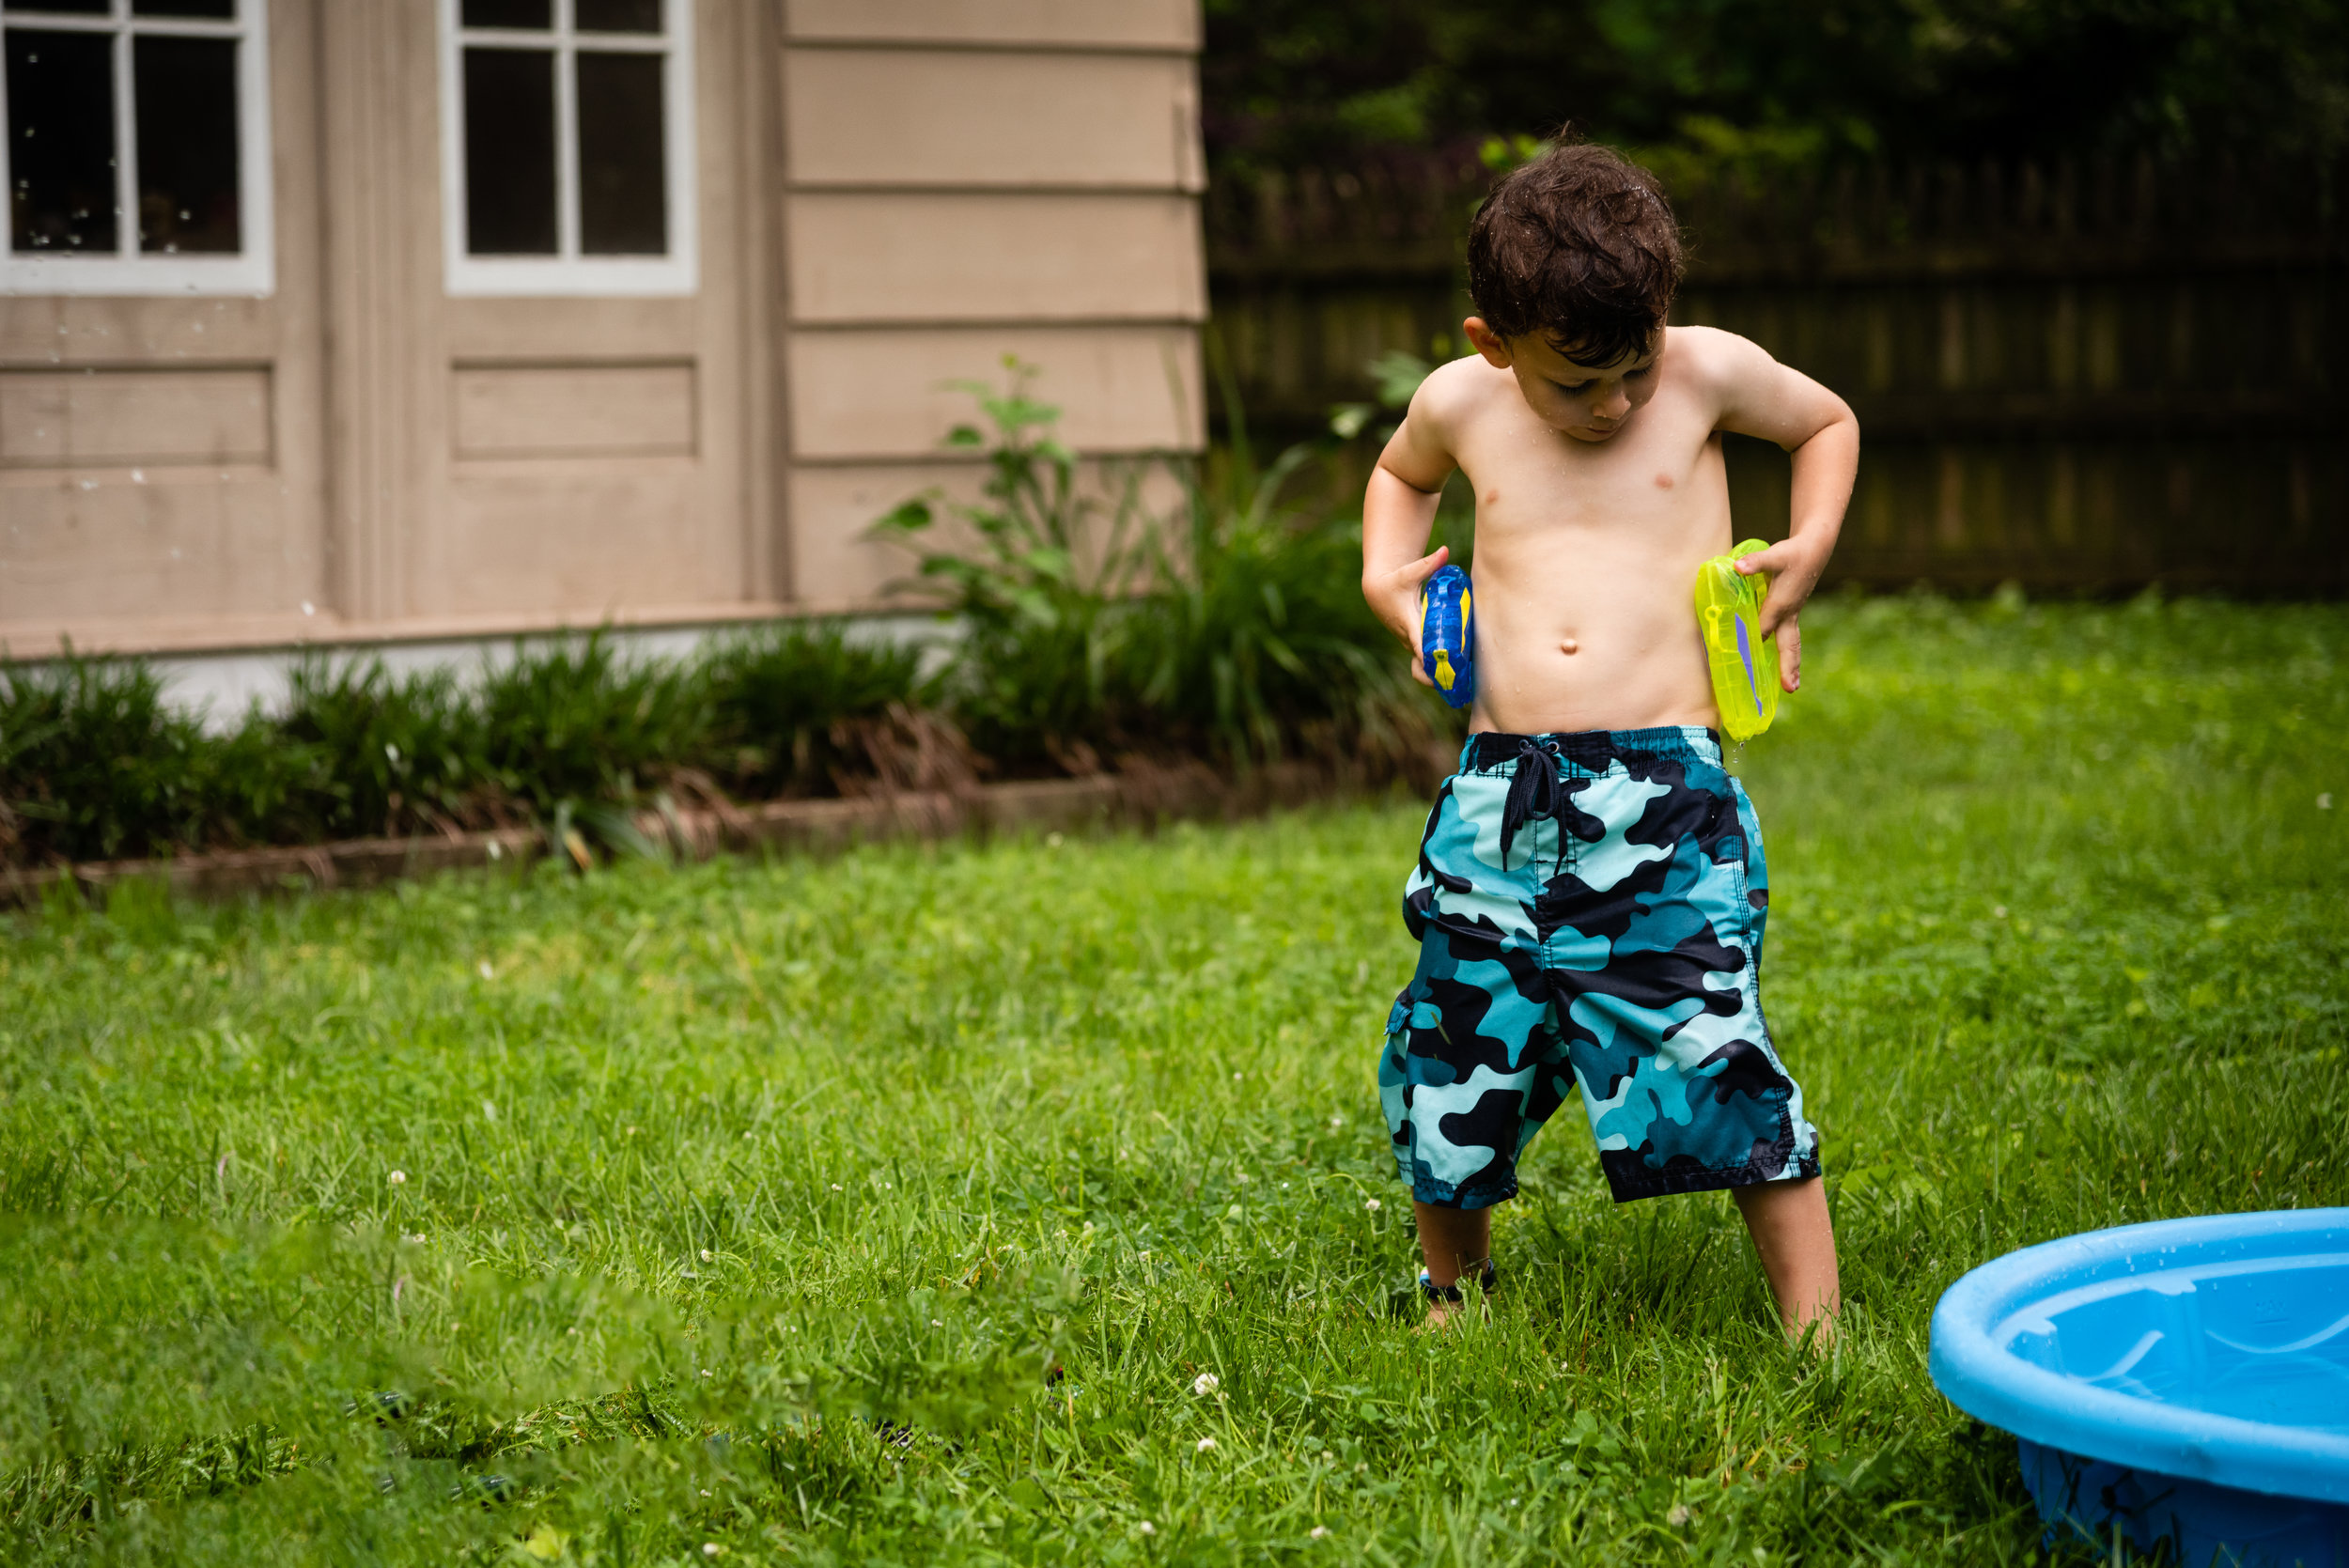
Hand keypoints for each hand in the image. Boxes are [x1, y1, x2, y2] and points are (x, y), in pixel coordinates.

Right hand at [1364, 544, 1449, 687]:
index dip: (1430, 659)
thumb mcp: (1409, 572)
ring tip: (1459, 685)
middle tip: (1455, 684)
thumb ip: (1429, 564)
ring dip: (1436, 677)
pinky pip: (1424, 662)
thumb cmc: (1394, 581)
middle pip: (1421, 665)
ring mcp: (1411, 643)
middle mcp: (1409, 637)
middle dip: (1435, 677)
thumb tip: (1445, 551)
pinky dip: (1435, 670)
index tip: (1443, 670)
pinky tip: (1454, 675)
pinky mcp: (1414, 644)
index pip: (1419, 646)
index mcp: (1408, 623)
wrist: (1378, 590)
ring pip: (1422, 667)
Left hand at [1734, 537, 1825, 691]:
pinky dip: (1789, 653)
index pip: (1762, 629)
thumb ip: (1754, 563)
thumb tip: (1737, 568)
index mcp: (1781, 605)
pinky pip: (1789, 638)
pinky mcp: (1792, 612)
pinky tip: (1785, 665)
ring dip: (1791, 665)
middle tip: (1789, 689)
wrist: (1814, 549)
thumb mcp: (1773, 556)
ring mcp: (1792, 614)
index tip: (1739, 662)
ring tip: (1792, 686)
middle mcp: (1788, 614)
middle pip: (1788, 645)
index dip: (1750, 643)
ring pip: (1791, 644)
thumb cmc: (1792, 553)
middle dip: (1787, 666)